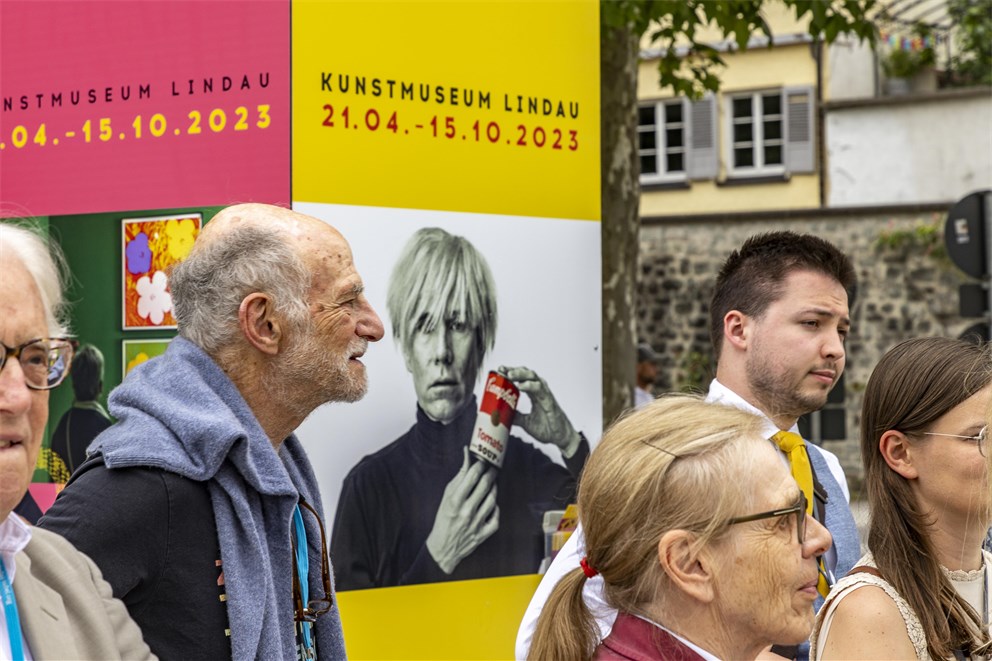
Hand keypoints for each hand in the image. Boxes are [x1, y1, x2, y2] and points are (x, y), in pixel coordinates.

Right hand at [426, 448, 498, 573]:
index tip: (483, 460)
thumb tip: (467, 457)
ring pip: (492, 499)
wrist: (443, 547)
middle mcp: (466, 511)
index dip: (480, 465)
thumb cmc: (444, 518)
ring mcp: (476, 523)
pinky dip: (495, 509)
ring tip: (492, 483)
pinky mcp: (483, 534)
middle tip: (493, 468)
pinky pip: (496, 517)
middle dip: (491, 473)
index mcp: (455, 501)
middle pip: (485, 485)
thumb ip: (459, 477)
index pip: (472, 476)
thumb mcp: (446, 497)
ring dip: (494, 488)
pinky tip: (492, 504)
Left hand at [500, 365, 580, 457]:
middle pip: (526, 373)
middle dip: (513, 370)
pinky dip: (530, 386)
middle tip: (502, 369)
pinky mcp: (549, 400)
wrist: (560, 437)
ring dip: (520, 374)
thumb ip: (516, 417)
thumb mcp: (526, 423)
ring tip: (509, 374)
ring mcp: (545, 394)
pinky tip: (521, 386)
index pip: (521, 378)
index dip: (511, 372)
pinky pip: (540, 389)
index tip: (499, 370)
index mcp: (534, 393)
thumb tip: (501, 415)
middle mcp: (539, 390)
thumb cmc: (547, 428)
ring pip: (533, 377)